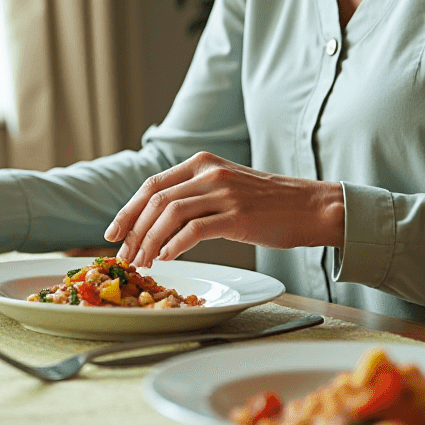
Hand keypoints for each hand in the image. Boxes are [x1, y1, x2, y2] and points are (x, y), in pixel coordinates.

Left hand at [104, 152, 344, 267]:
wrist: (312, 207)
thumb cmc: (269, 204)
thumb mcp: (226, 187)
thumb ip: (195, 194)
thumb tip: (157, 222)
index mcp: (202, 162)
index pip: (151, 185)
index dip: (127, 211)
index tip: (112, 234)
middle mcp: (209, 172)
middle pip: (154, 199)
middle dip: (133, 230)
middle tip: (123, 255)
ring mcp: (223, 192)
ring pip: (169, 214)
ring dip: (149, 241)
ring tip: (143, 262)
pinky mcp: (237, 215)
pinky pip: (194, 230)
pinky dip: (174, 245)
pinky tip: (166, 258)